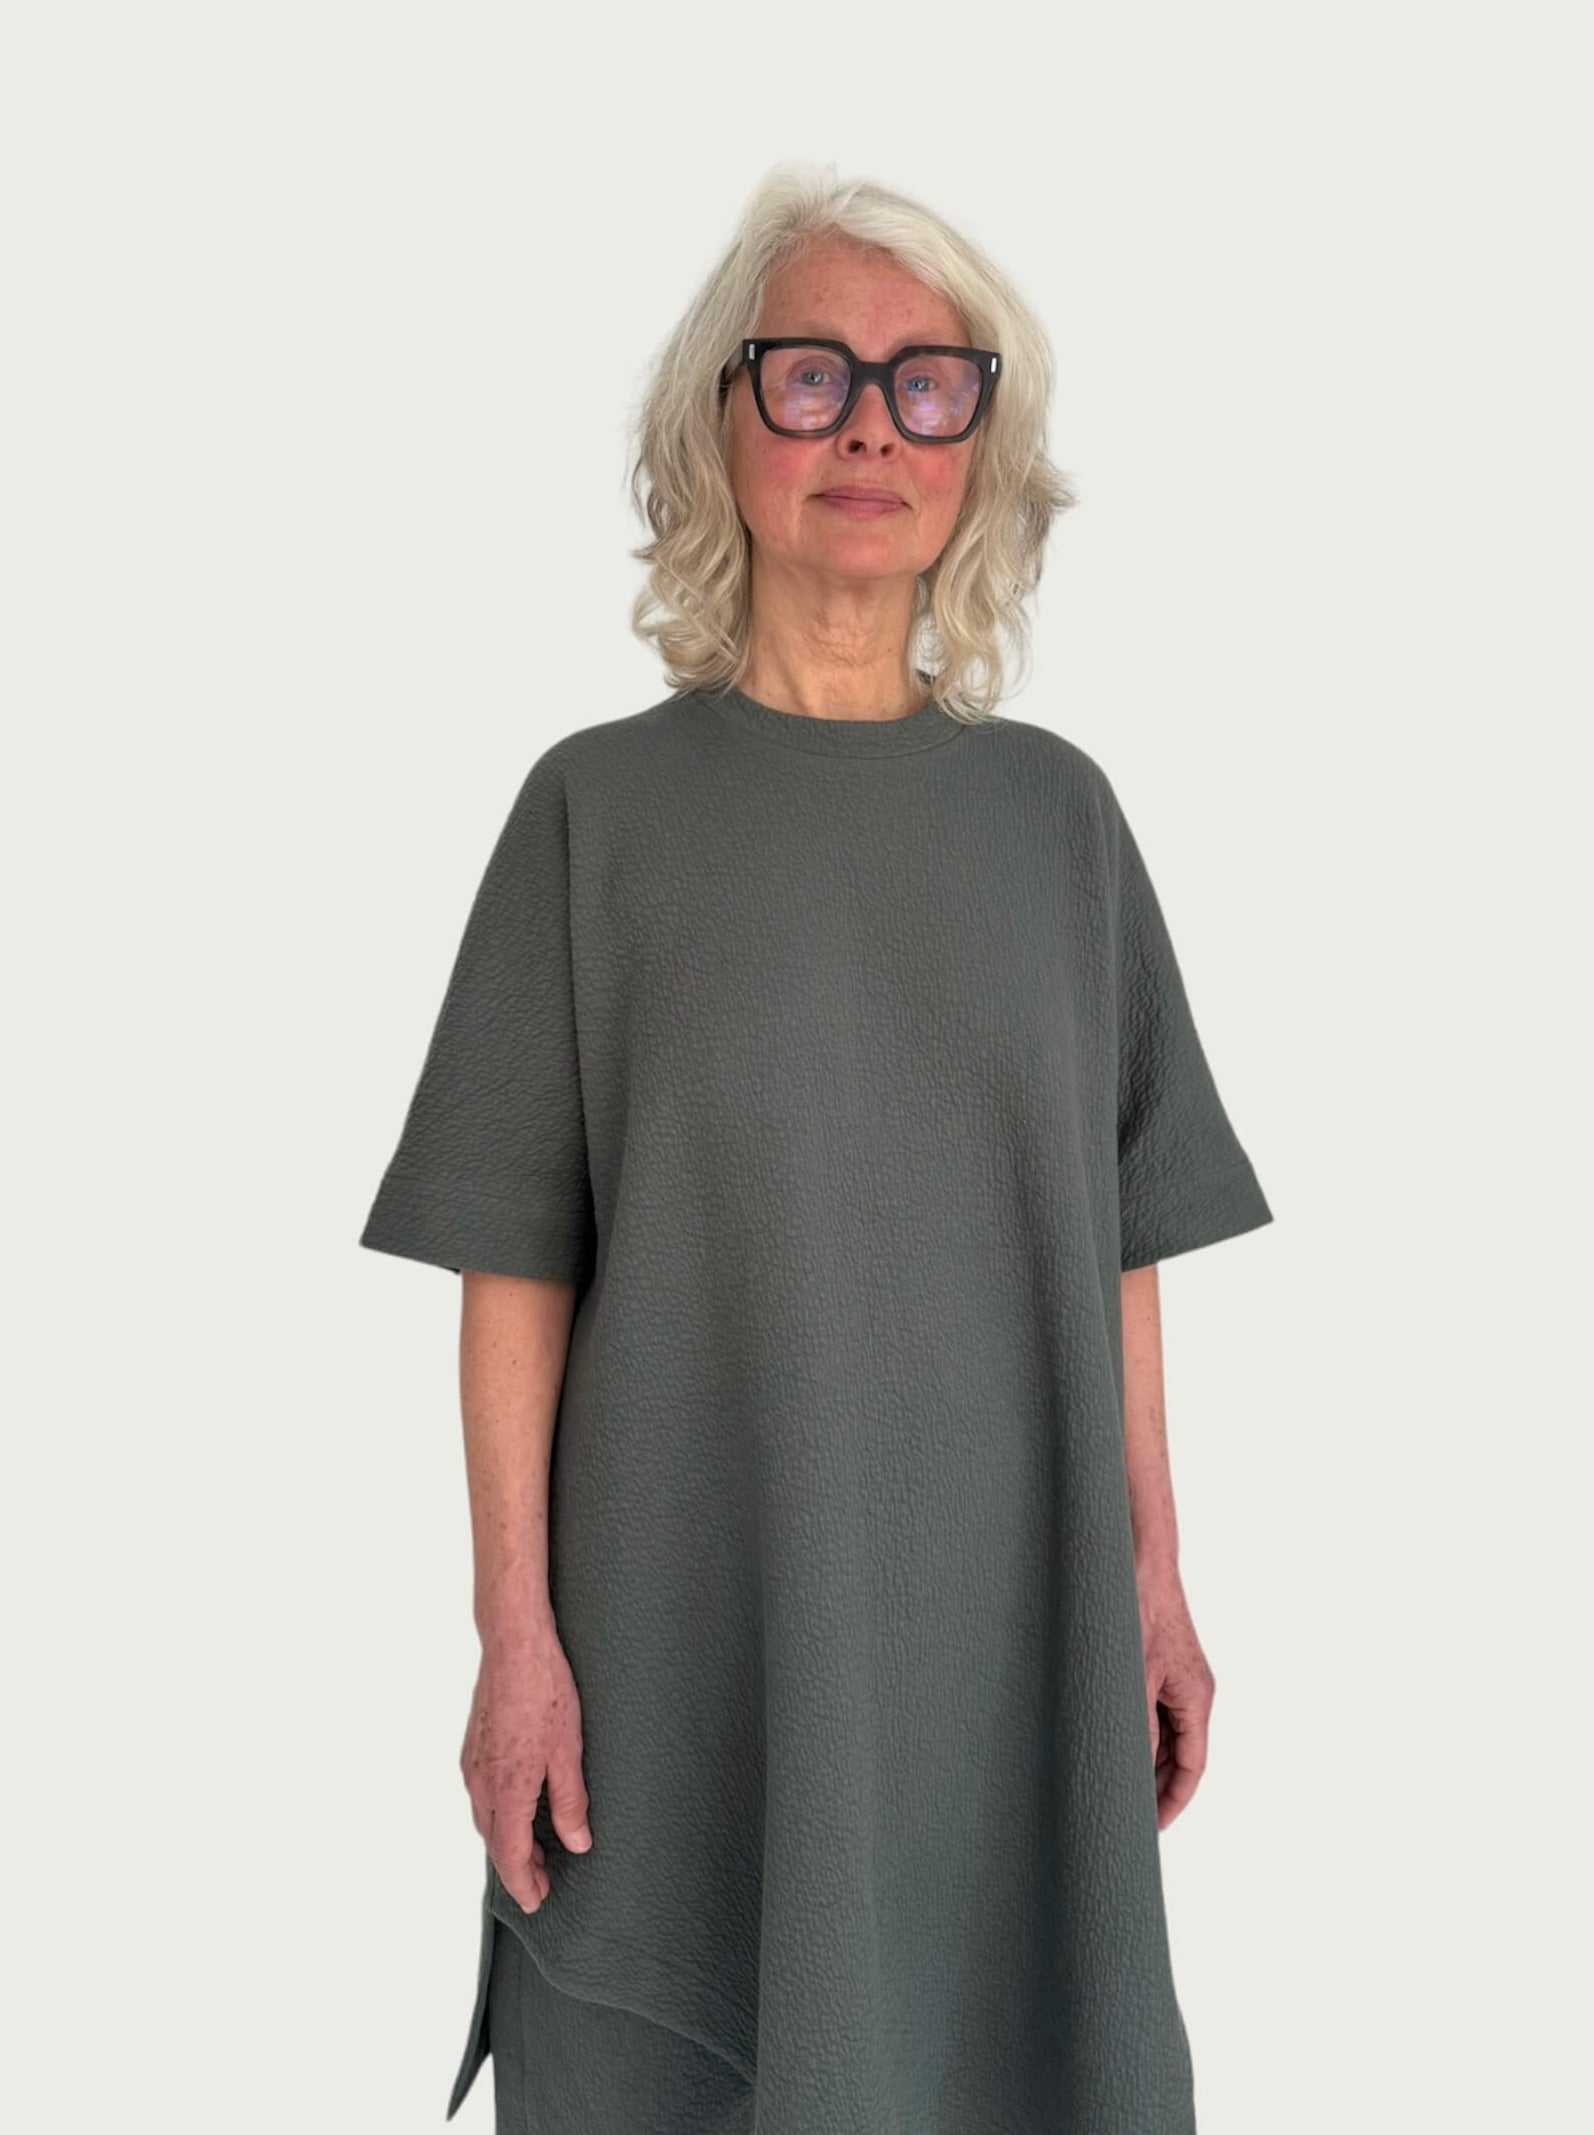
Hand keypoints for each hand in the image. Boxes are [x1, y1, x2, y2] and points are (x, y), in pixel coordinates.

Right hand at [460, 1618, 593, 1911]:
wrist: (513, 1645)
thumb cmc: (545, 1691)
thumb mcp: (570, 1751)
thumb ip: (570, 1803)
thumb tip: (577, 1843)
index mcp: (507, 1790)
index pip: (511, 1855)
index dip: (524, 1884)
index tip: (537, 1903)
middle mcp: (481, 1783)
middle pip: (495, 1842)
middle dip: (518, 1868)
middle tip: (543, 1884)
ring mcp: (472, 1765)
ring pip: (486, 1820)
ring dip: (508, 1842)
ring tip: (536, 1852)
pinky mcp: (472, 1748)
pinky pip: (481, 1797)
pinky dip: (499, 1816)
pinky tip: (518, 1810)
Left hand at [1137, 1571, 1213, 1829]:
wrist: (1134, 1556)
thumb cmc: (1136, 1608)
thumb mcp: (1133, 1676)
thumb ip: (1136, 1727)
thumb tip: (1132, 1773)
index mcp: (1196, 1697)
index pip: (1193, 1767)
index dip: (1173, 1802)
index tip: (1150, 1829)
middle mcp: (1191, 1691)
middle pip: (1181, 1756)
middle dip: (1157, 1787)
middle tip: (1126, 1816)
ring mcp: (1175, 1678)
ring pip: (1165, 1735)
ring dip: (1145, 1761)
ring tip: (1115, 1789)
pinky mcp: (1157, 1664)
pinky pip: (1151, 1712)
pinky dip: (1137, 1733)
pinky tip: (1110, 1744)